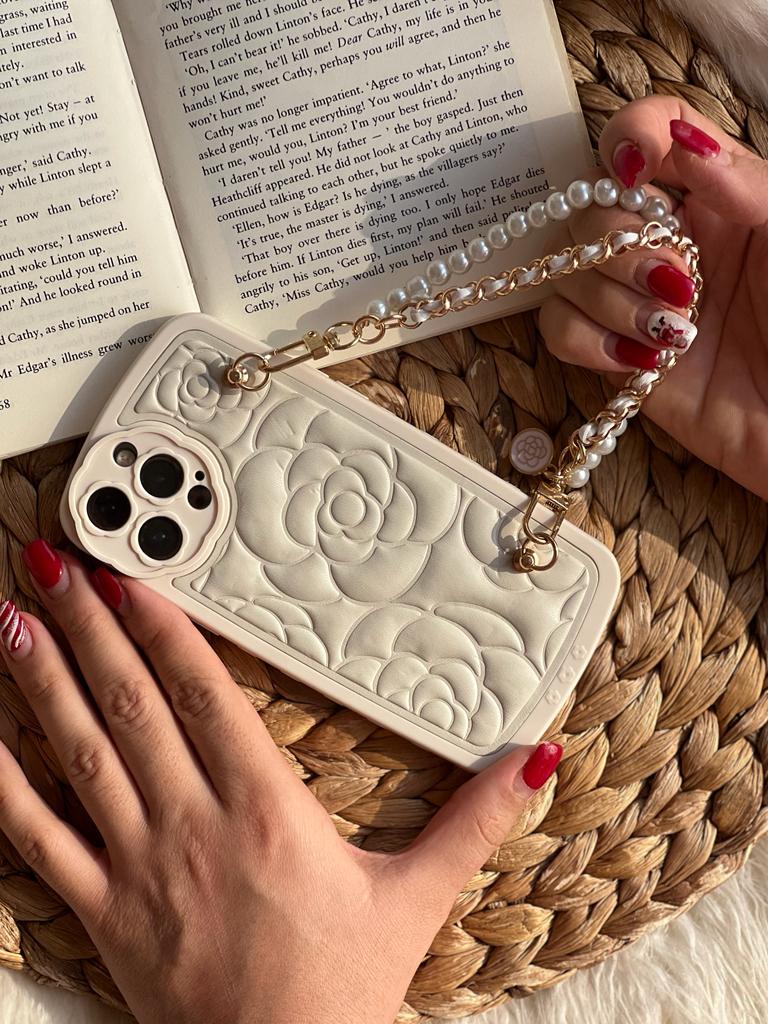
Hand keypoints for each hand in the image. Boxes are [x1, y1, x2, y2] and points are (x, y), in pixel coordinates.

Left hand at [0, 541, 560, 1023]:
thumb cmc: (342, 989)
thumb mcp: (420, 897)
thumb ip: (474, 819)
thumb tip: (534, 760)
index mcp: (267, 811)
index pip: (203, 697)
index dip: (163, 630)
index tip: (131, 576)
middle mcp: (192, 828)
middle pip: (131, 708)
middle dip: (89, 628)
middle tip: (54, 562)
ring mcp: (137, 870)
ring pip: (78, 757)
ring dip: (41, 682)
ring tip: (12, 618)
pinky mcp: (101, 914)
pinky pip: (38, 843)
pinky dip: (4, 786)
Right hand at [539, 95, 767, 500]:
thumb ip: (744, 183)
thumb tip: (678, 137)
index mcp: (719, 198)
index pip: (653, 132)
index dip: (630, 135)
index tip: (634, 170)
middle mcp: (670, 241)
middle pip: (592, 207)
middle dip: (621, 246)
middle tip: (678, 285)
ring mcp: (637, 300)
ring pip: (567, 269)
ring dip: (611, 300)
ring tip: (672, 334)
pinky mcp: (617, 357)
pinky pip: (559, 329)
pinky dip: (587, 341)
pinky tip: (641, 360)